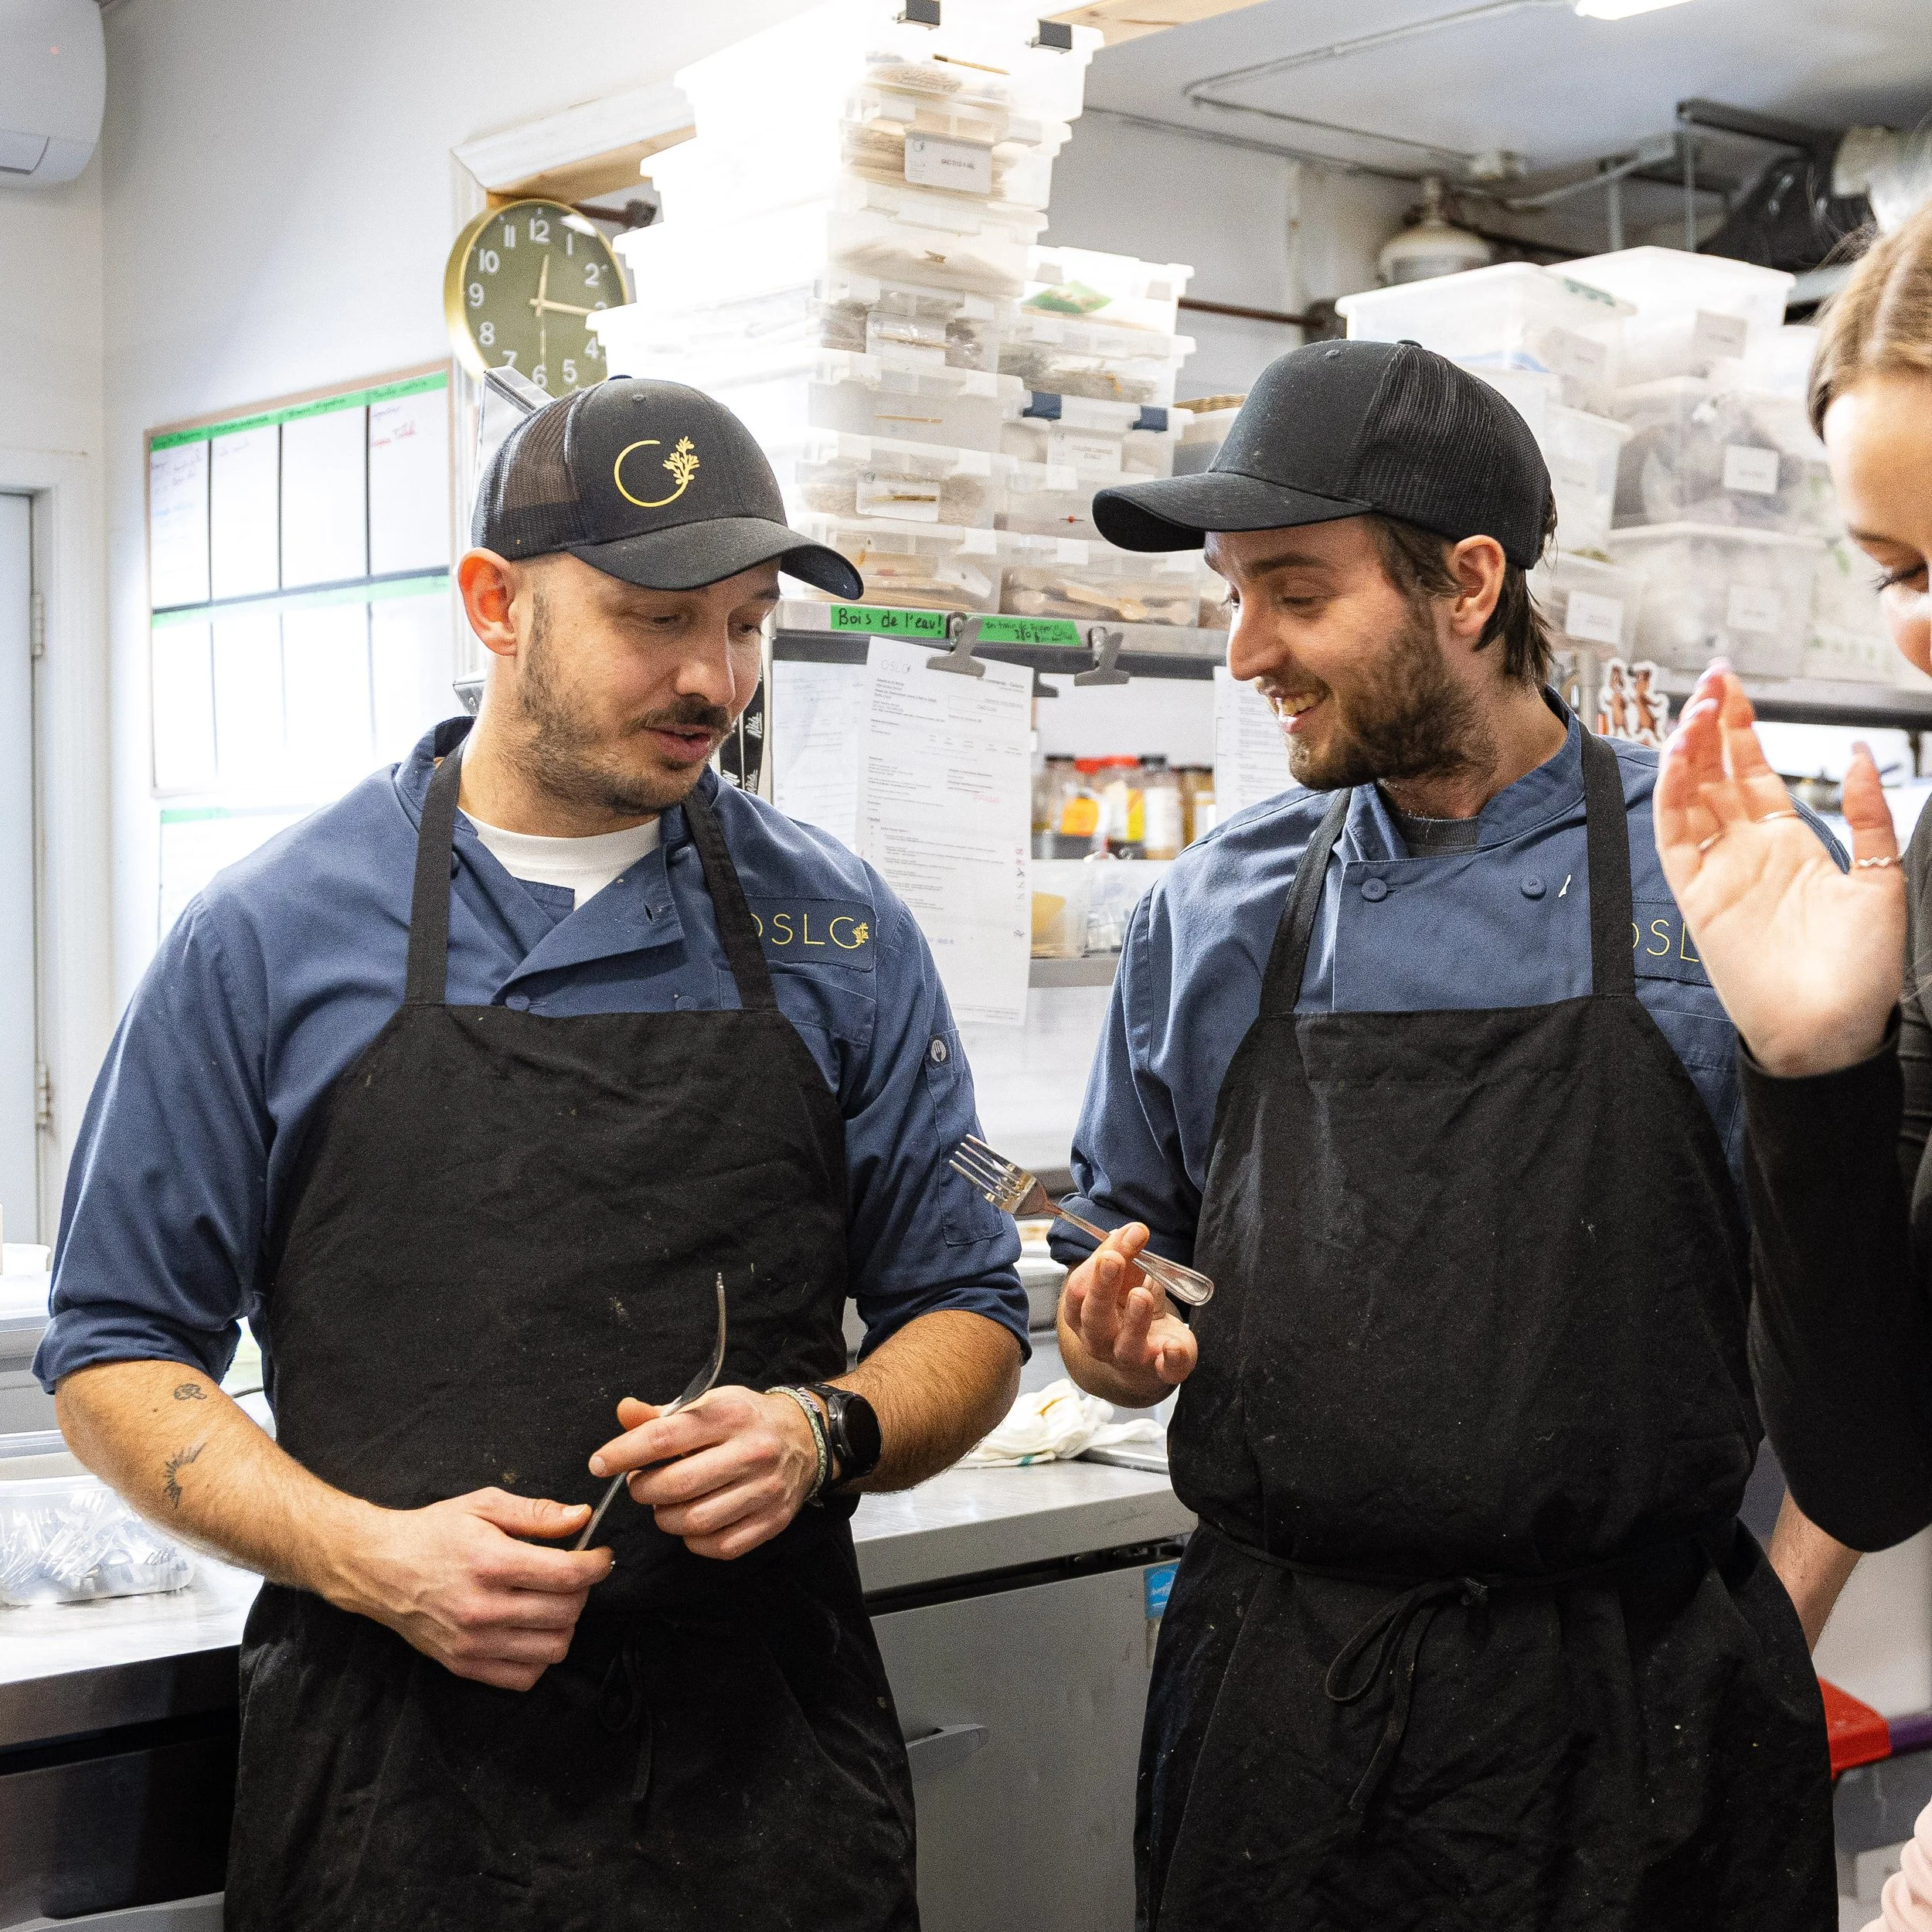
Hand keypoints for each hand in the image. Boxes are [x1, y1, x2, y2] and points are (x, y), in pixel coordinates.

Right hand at [334, 1488, 610, 1690]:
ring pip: (553, 1648)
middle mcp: (483, 1609)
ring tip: (553, 1601)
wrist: (378, 1568)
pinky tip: (531, 1629)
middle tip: (573, 1574)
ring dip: (565, 1624)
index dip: (597, 1564)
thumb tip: (582, 1517)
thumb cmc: (433, 1532)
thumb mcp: (483, 1505)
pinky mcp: (463, 1665)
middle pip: (567, 1612)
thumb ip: (536, 1513)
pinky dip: (539, 1656)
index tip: (601, 1555)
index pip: (568, 1575)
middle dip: (583, 1590)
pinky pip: (524, 1677)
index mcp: (492, 1563)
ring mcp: (473, 1643)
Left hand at [589, 1386, 819, 1561]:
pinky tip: (692, 1523)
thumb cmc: (745, 1419)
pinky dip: (694, 1540)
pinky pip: (718, 1546)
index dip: (624, 1453)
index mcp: (729, 1414)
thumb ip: (662, 1415)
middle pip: (676, 1485)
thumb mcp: (707, 1404)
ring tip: (665, 1504)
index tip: (600, 1464)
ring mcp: (764, 1490)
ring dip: (665, 1518)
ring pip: (694, 1521)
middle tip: (640, 1485)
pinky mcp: (772, 1521)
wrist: (806, 1437)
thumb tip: (624, 1413)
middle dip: (643, 1490)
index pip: (664, 1437)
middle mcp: (751, 1451)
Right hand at [1062, 1223, 1197, 1407]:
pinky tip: (1174, 1347)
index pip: (1080, 1289)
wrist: (1146, 1358)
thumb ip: (1125, 1255)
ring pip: (1126, 1346)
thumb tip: (1133, 1231)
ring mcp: (1130, 1358)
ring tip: (1142, 1294)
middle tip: (1114, 1259)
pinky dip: (1171, 1360)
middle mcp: (1100, 1340)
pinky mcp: (1161, 1370)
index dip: (1097, 1263)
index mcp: (1082, 1315)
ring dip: (1135, 1319)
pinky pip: (1165, 1371)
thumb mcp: (1124, 1280)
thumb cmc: (1127, 1312)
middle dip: (1102, 1286)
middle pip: (1094, 1317)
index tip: (1127, 1234)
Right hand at [1655, 663, 1905, 1076]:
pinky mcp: (1697, 895)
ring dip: (1689, 751)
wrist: (1833, 1027)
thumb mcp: (1881, 878)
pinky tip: (1680, 758)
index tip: (1734, 686)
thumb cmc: (1860, 969)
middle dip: (1711, 724)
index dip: (1742, 727)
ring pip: (1690, 797)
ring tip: (1696, 709)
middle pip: (1716, 774)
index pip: (1753, 771)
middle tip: (1712, 680)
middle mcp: (1747, 852)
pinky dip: (1672, 795)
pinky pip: (1674, 835)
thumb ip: (1870, 813)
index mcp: (1789, 845)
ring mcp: (1718, 871)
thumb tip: (1858, 754)